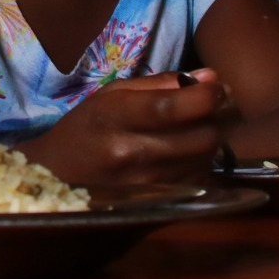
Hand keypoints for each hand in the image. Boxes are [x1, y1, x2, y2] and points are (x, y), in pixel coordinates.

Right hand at [19, 69, 240, 185]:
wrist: (58, 177)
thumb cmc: (85, 128)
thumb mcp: (110, 95)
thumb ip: (160, 84)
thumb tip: (210, 77)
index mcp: (114, 117)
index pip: (171, 107)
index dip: (206, 96)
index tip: (218, 86)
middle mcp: (131, 153)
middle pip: (201, 135)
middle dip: (220, 116)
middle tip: (219, 104)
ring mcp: (147, 182)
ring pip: (206, 158)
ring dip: (213, 137)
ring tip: (200, 124)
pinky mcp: (158, 201)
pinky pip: (200, 177)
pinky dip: (203, 160)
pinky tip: (189, 150)